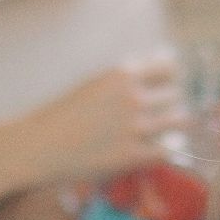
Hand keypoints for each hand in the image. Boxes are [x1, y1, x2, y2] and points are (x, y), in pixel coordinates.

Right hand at [19, 55, 188, 182]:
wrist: (39, 146)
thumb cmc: (64, 114)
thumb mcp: (94, 83)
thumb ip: (127, 77)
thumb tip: (163, 62)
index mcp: (121, 75)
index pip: (168, 67)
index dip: (169, 78)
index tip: (164, 87)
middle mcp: (131, 98)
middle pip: (176, 94)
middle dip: (170, 103)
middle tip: (160, 113)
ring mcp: (134, 128)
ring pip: (179, 121)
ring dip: (173, 125)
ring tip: (162, 131)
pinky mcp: (132, 156)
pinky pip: (168, 150)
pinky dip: (166, 149)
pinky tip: (155, 149)